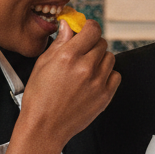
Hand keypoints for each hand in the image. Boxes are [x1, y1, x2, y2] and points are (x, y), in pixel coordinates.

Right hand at [21, 18, 119, 147]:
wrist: (45, 128)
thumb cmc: (39, 97)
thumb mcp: (42, 64)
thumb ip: (59, 42)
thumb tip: (68, 26)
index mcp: (68, 56)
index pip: (92, 29)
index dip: (90, 27)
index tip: (86, 30)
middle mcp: (85, 67)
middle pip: (102, 43)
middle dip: (93, 44)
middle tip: (83, 53)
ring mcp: (98, 82)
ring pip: (110, 58)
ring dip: (100, 59)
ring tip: (87, 69)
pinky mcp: (105, 96)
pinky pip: (115, 75)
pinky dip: (107, 75)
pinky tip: (94, 80)